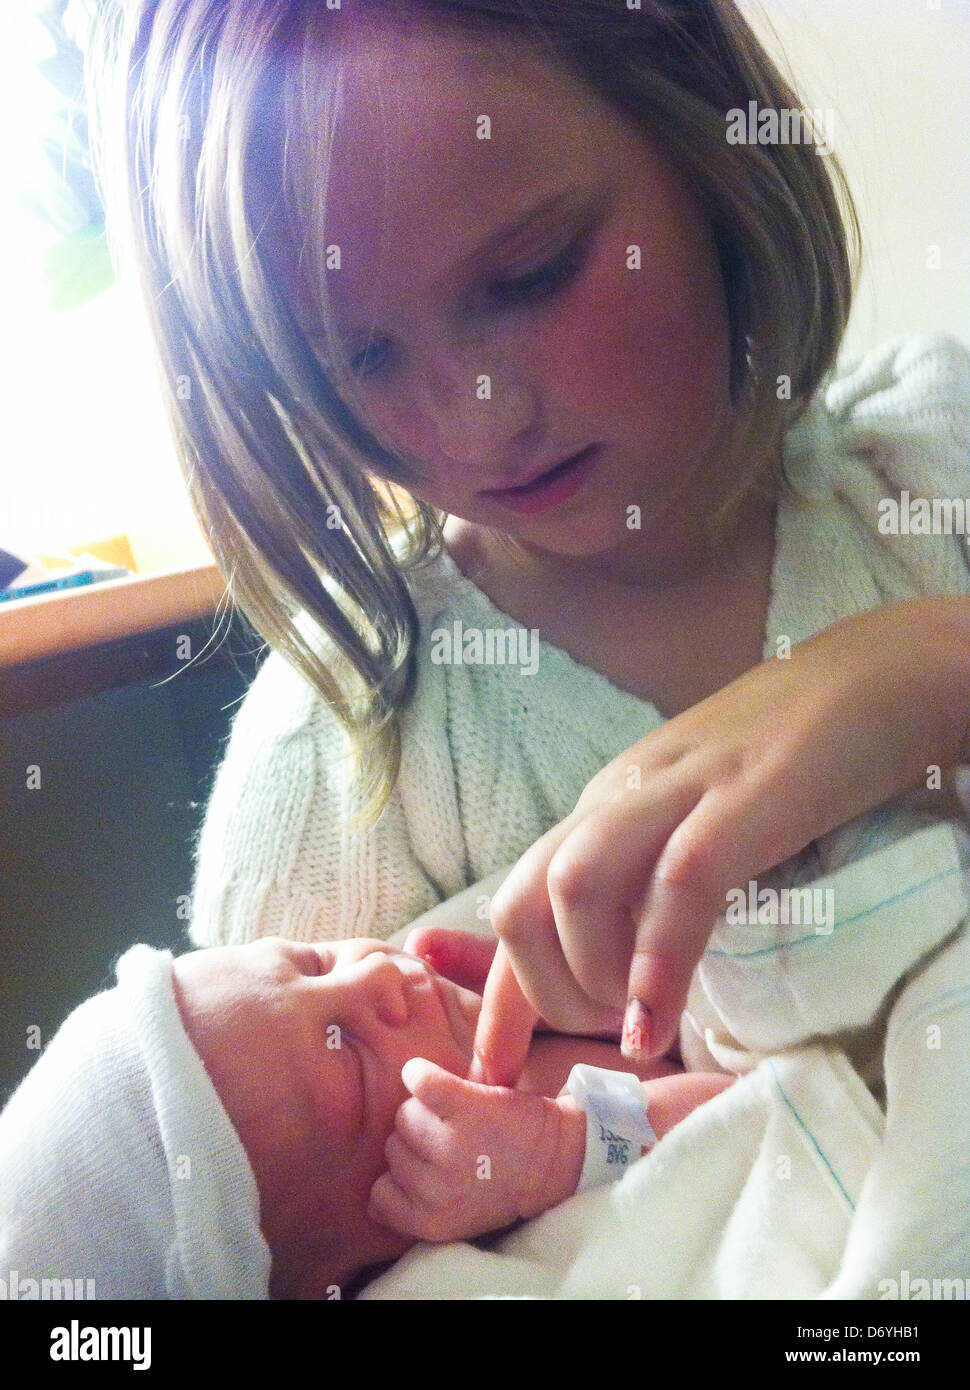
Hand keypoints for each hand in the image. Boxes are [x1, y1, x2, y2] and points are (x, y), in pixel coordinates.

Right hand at [367, 1058, 577, 1241]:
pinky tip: (427, 1075)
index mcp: (431, 1222)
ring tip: (458, 1117)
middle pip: (394, 1147)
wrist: (559, 1158)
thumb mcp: (457, 1216)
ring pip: (405, 1116)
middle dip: (420, 1140)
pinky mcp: (464, 1106)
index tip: (428, 1168)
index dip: (403, 1175)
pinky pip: (420, 1082)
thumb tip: (374, 1194)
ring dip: (426, 1110)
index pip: (380, 1193)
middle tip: (455, 1140)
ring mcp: (449, 1146)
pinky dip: (421, 1073)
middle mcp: (436, 1189)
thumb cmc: (507, 1183)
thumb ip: (416, 1207)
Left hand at [471, 598, 969, 1084]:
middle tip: (602, 1038)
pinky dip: (658, 962)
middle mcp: (619, 798)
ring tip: (638, 1028)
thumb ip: (649, 871)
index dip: (497, 998)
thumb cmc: (785, 760)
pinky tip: (661, 1020)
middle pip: (520, 901)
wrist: (870, 678)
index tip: (495, 1068)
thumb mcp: (691, 816)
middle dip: (539, 995)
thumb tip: (626, 958)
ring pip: (574, 889)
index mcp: (603, 807)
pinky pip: (677, 887)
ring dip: (590, 980)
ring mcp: (678, 793)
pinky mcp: (743, 801)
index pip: (517, 904)